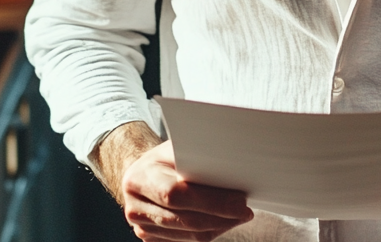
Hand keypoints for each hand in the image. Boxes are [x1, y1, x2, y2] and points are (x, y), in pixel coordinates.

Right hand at [119, 140, 253, 240]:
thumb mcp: (176, 149)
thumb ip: (196, 157)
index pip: (176, 195)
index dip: (211, 201)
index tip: (239, 200)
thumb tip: (234, 166)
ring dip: (219, 226)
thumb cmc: (165, 158)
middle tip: (245, 210)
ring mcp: (141, 227)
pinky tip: (223, 220)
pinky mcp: (151, 239)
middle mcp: (135, 207)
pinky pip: (187, 241)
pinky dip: (209, 232)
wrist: (142, 174)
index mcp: (138, 179)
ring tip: (239, 214)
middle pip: (185, 219)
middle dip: (220, 216)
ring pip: (189, 235)